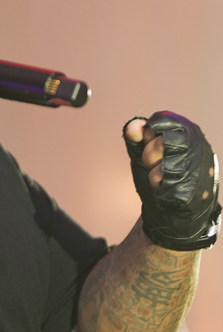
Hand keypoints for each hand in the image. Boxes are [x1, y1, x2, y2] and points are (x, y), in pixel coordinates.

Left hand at [124, 111, 220, 250]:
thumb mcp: (148, 151)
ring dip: (154, 174)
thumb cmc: (161, 176)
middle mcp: (197, 147)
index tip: (151, 144)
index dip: (149, 134)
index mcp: (188, 132)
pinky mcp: (190, 189)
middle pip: (161, 142)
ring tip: (163, 179)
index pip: (162, 119)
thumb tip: (133, 127)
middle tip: (156, 165)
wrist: (175, 212)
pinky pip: (162, 184)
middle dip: (150, 155)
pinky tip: (167, 191)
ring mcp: (196, 168)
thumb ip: (138, 136)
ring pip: (162, 164)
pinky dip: (158, 189)